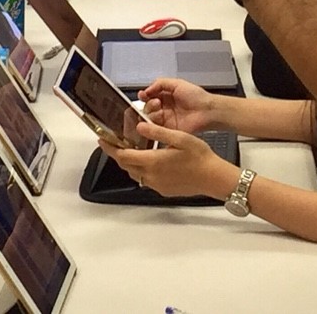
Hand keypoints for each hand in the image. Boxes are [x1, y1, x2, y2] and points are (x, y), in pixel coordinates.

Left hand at [99, 121, 236, 200]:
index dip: (110, 148)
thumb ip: (157, 132)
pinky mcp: (163, 190)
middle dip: (117, 154)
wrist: (213, 178)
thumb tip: (139, 126)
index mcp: (153, 161)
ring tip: (130, 148)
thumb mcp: (179, 138)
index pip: (123, 156)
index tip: (102, 140)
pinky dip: (141, 170)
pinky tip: (149, 160)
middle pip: (126, 165)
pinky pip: (146, 180)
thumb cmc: (199, 156)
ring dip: (129, 162)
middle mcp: (151, 176)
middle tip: (113, 142)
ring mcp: (157, 185)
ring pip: (135, 173)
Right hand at [139, 77, 222, 133]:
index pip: (150, 97)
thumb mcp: (177, 83)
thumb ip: (160, 83)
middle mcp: (165, 108)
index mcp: (166, 97)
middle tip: (156, 102)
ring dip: (151, 112)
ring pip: (150, 117)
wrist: (207, 111)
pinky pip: (157, 128)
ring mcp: (167, 120)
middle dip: (149, 104)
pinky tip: (155, 119)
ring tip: (158, 108)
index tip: (142, 95)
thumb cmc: (197, 97)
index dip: (144, 96)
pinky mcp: (169, 130)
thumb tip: (147, 89)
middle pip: (148, 107)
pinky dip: (153, 125)